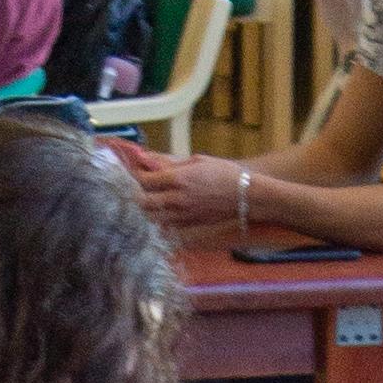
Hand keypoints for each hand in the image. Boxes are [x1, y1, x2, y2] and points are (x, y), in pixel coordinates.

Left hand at [126, 150, 245, 229]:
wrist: (246, 196)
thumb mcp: (196, 160)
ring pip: (152, 217)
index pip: (144, 180)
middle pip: (142, 202)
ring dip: (147, 209)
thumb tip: (146, 157)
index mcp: (178, 179)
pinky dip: (160, 218)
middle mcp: (177, 199)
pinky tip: (164, 211)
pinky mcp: (189, 225)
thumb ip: (169, 162)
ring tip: (150, 200)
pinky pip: (166, 225)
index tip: (136, 172)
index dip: (135, 176)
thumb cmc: (224, 173)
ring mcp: (183, 215)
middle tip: (139, 188)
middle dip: (137, 194)